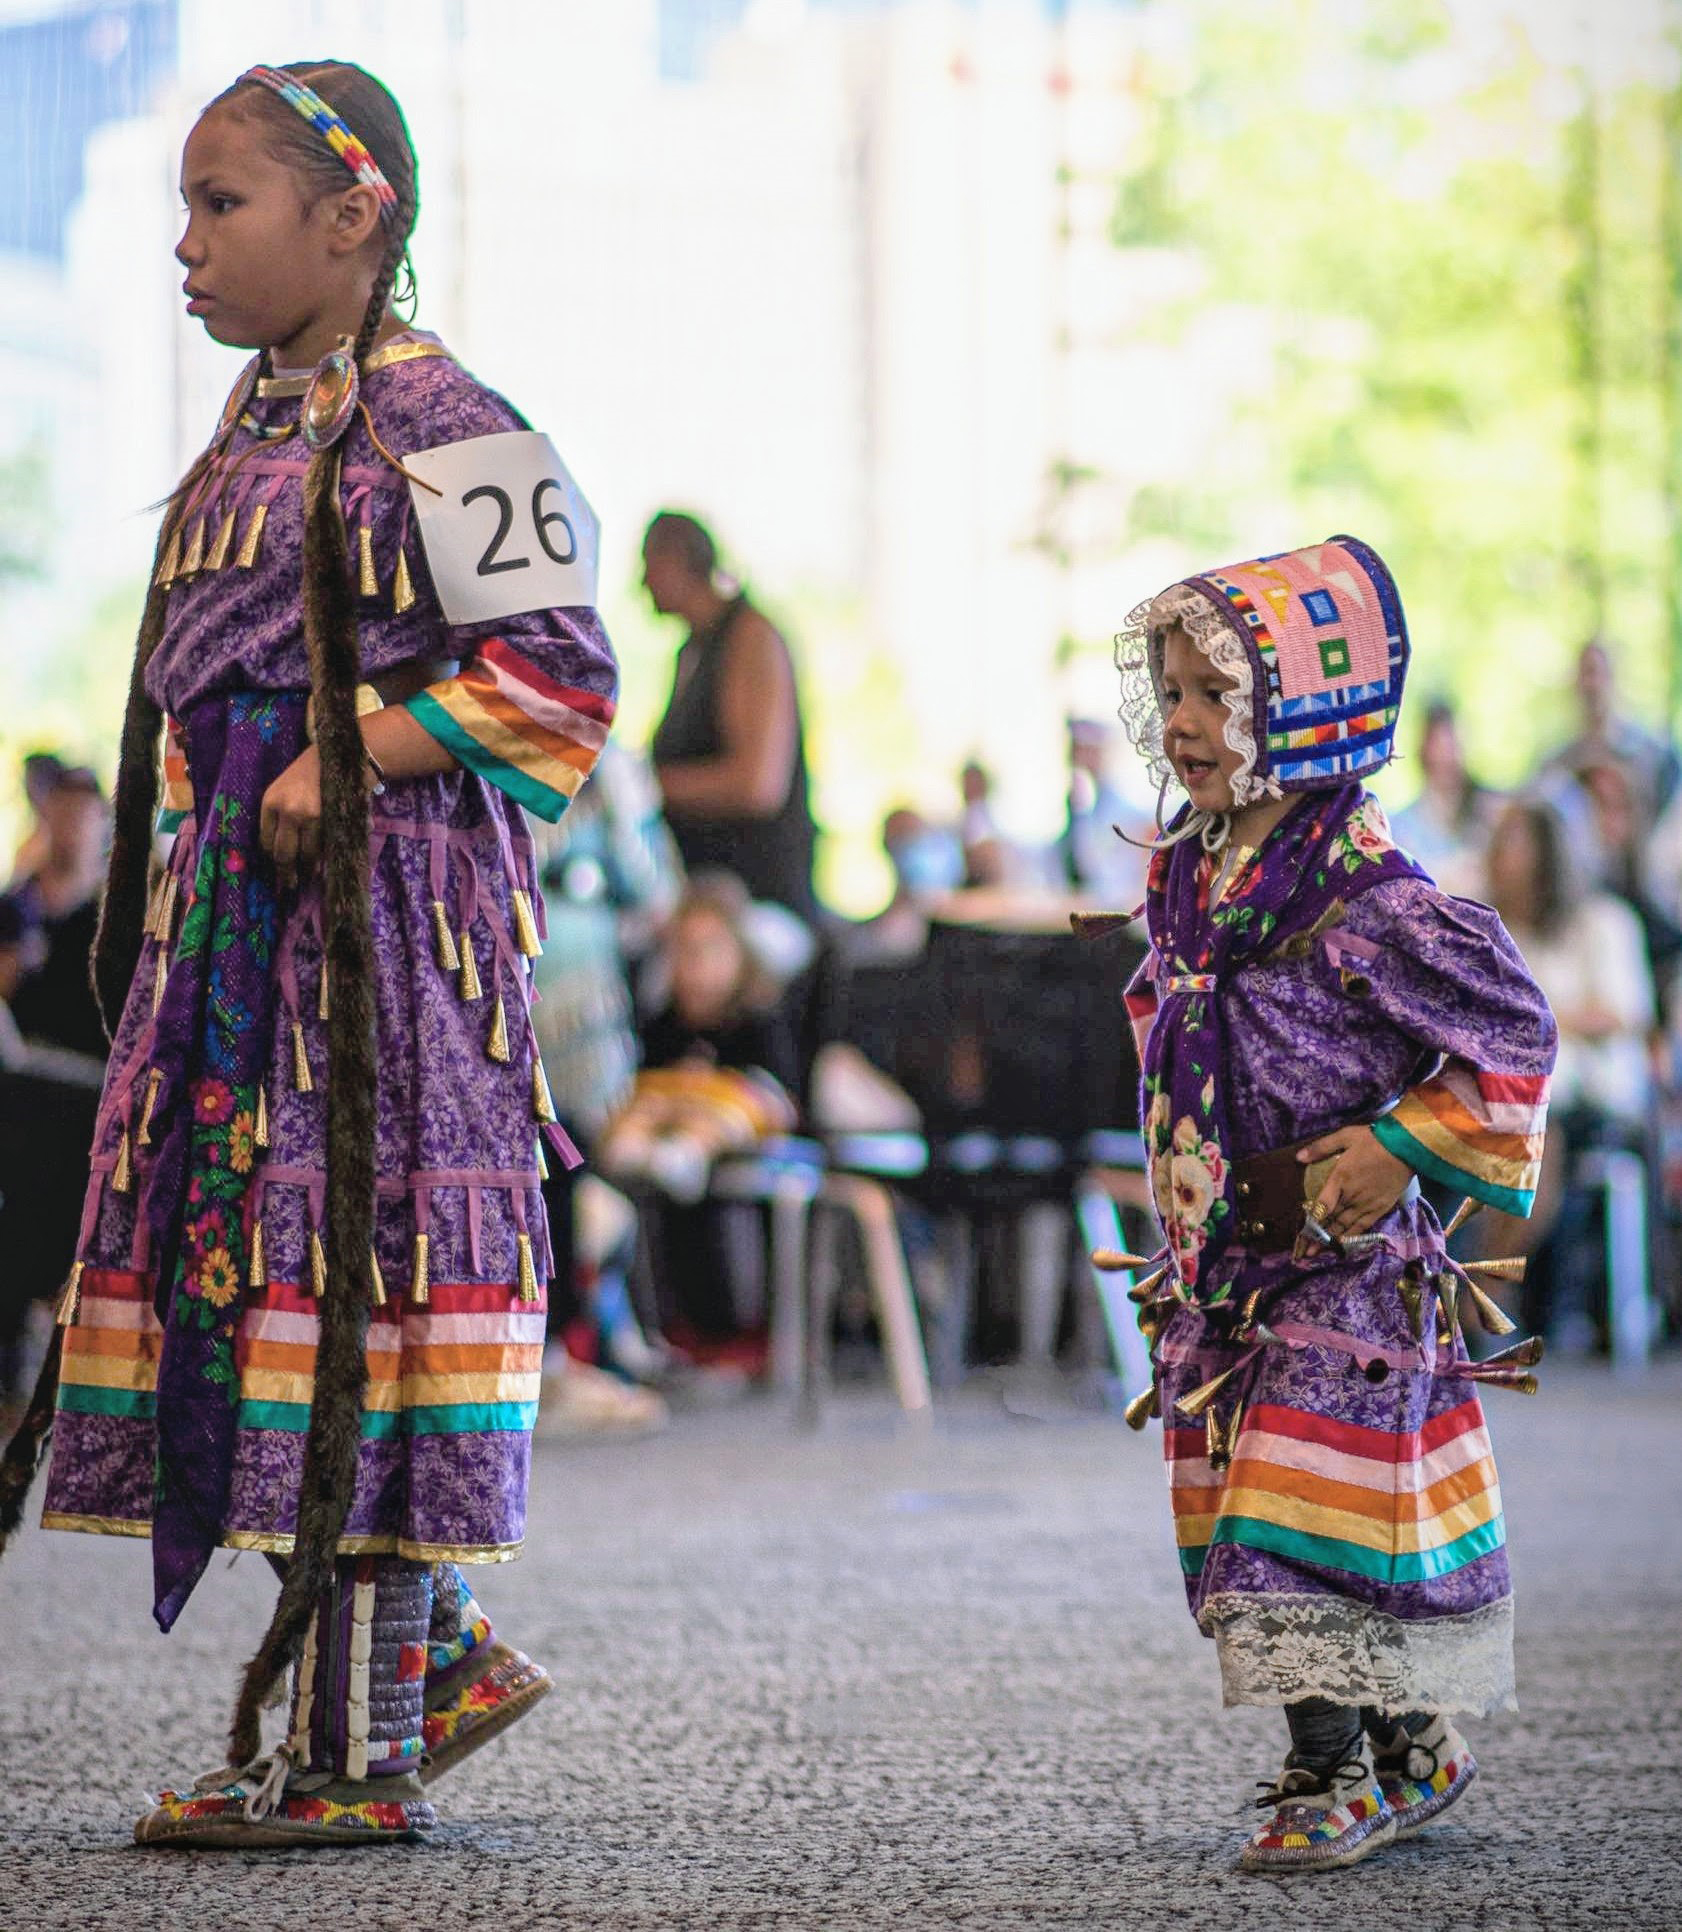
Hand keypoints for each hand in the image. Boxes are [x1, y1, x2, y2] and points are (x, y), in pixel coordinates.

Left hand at [260, 744, 322, 887]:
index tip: (276, 870)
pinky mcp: (332, 820)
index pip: (266, 842)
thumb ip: (279, 816)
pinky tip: (324, 865)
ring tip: (308, 878)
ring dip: (308, 869)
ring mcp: (311, 817)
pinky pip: (326, 848)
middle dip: (286, 873)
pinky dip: (325, 859)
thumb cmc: (309, 773)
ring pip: (307, 854)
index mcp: (270, 802)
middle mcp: (287, 811)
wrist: (340, 755)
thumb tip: (280, 851)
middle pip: (283, 853)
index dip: (271, 859)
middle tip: (289, 885)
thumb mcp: (284, 790)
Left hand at [1295, 1125, 1412, 1248]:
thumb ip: (1321, 1147)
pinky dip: (1351, 1237)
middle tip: (1304, 1252)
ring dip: (1330, 1241)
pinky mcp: (1380, 1208)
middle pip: (1331, 1220)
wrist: (1406, 1147)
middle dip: (1316, 1237)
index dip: (1311, 1221)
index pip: (1322, 1206)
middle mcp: (1352, 1195)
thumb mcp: (1345, 1136)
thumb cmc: (1374, 1140)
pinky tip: (1342, 1246)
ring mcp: (1367, 1204)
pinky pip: (1363, 1227)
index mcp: (1340, 1178)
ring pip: (1345, 1227)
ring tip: (1317, 1254)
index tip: (1301, 1233)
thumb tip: (1298, 1157)